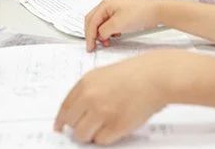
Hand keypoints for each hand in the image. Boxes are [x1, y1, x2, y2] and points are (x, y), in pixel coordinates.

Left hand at [54, 52, 171, 144]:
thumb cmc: (134, 74)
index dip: (61, 121)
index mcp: (85, 83)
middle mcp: (90, 98)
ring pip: (83, 135)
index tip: (59, 127)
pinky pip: (101, 140)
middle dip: (78, 127)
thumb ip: (88, 91)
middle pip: (71, 123)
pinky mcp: (116, 126)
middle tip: (88, 126)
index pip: (64, 108)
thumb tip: (76, 112)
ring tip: (102, 127)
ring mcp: (102, 112)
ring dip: (90, 134)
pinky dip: (106, 137)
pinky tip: (114, 127)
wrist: (155, 76)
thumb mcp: (103, 74)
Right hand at [84, 0, 166, 51]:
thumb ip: (104, 31)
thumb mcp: (117, 24)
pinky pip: (109, 24)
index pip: (91, 21)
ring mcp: (114, 9)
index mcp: (105, 4)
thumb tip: (99, 35)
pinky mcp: (121, 14)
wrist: (156, 11)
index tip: (90, 47)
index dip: (89, 36)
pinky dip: (108, 32)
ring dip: (101, 34)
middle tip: (93, 46)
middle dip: (92, 34)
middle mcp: (108, 5)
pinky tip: (114, 36)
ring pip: (100, 23)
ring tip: (106, 42)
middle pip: (93, 21)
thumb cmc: (139, 13)